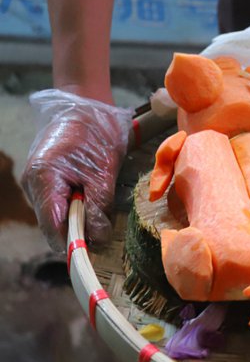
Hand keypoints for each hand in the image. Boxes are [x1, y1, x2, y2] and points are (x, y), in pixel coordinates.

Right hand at [21, 89, 131, 253]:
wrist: (87, 105)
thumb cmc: (95, 134)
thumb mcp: (103, 172)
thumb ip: (98, 206)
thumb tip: (98, 238)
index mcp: (43, 179)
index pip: (51, 226)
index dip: (71, 243)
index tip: (91, 256)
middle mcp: (33, 183)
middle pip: (53, 223)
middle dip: (78, 231)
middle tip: (104, 232)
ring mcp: (37, 181)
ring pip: (57, 214)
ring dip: (79, 218)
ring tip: (100, 209)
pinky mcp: (47, 178)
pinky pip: (60, 202)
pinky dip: (76, 206)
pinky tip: (92, 199)